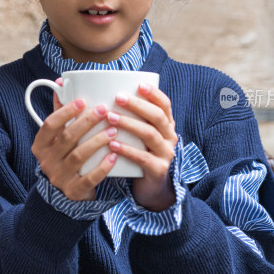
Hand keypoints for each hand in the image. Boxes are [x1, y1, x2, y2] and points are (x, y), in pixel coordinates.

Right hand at [31, 79, 118, 200]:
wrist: (66, 193)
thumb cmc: (64, 156)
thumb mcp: (58, 137)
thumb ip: (60, 112)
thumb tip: (60, 83)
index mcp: (41, 145)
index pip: (50, 125)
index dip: (65, 112)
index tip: (83, 100)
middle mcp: (47, 161)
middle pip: (67, 138)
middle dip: (87, 122)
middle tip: (105, 110)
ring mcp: (59, 177)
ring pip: (79, 156)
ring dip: (97, 141)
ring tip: (113, 130)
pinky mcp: (74, 191)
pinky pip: (89, 178)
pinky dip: (102, 167)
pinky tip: (114, 156)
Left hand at [106, 82, 177, 210]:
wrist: (151, 188)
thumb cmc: (140, 154)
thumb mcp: (139, 135)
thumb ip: (131, 118)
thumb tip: (103, 95)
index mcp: (166, 125)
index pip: (165, 105)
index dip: (154, 93)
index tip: (138, 85)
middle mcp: (170, 137)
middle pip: (157, 116)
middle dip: (137, 105)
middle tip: (117, 98)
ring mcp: (166, 154)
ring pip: (150, 134)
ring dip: (129, 124)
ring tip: (110, 118)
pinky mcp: (158, 170)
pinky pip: (143, 158)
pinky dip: (127, 150)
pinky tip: (113, 145)